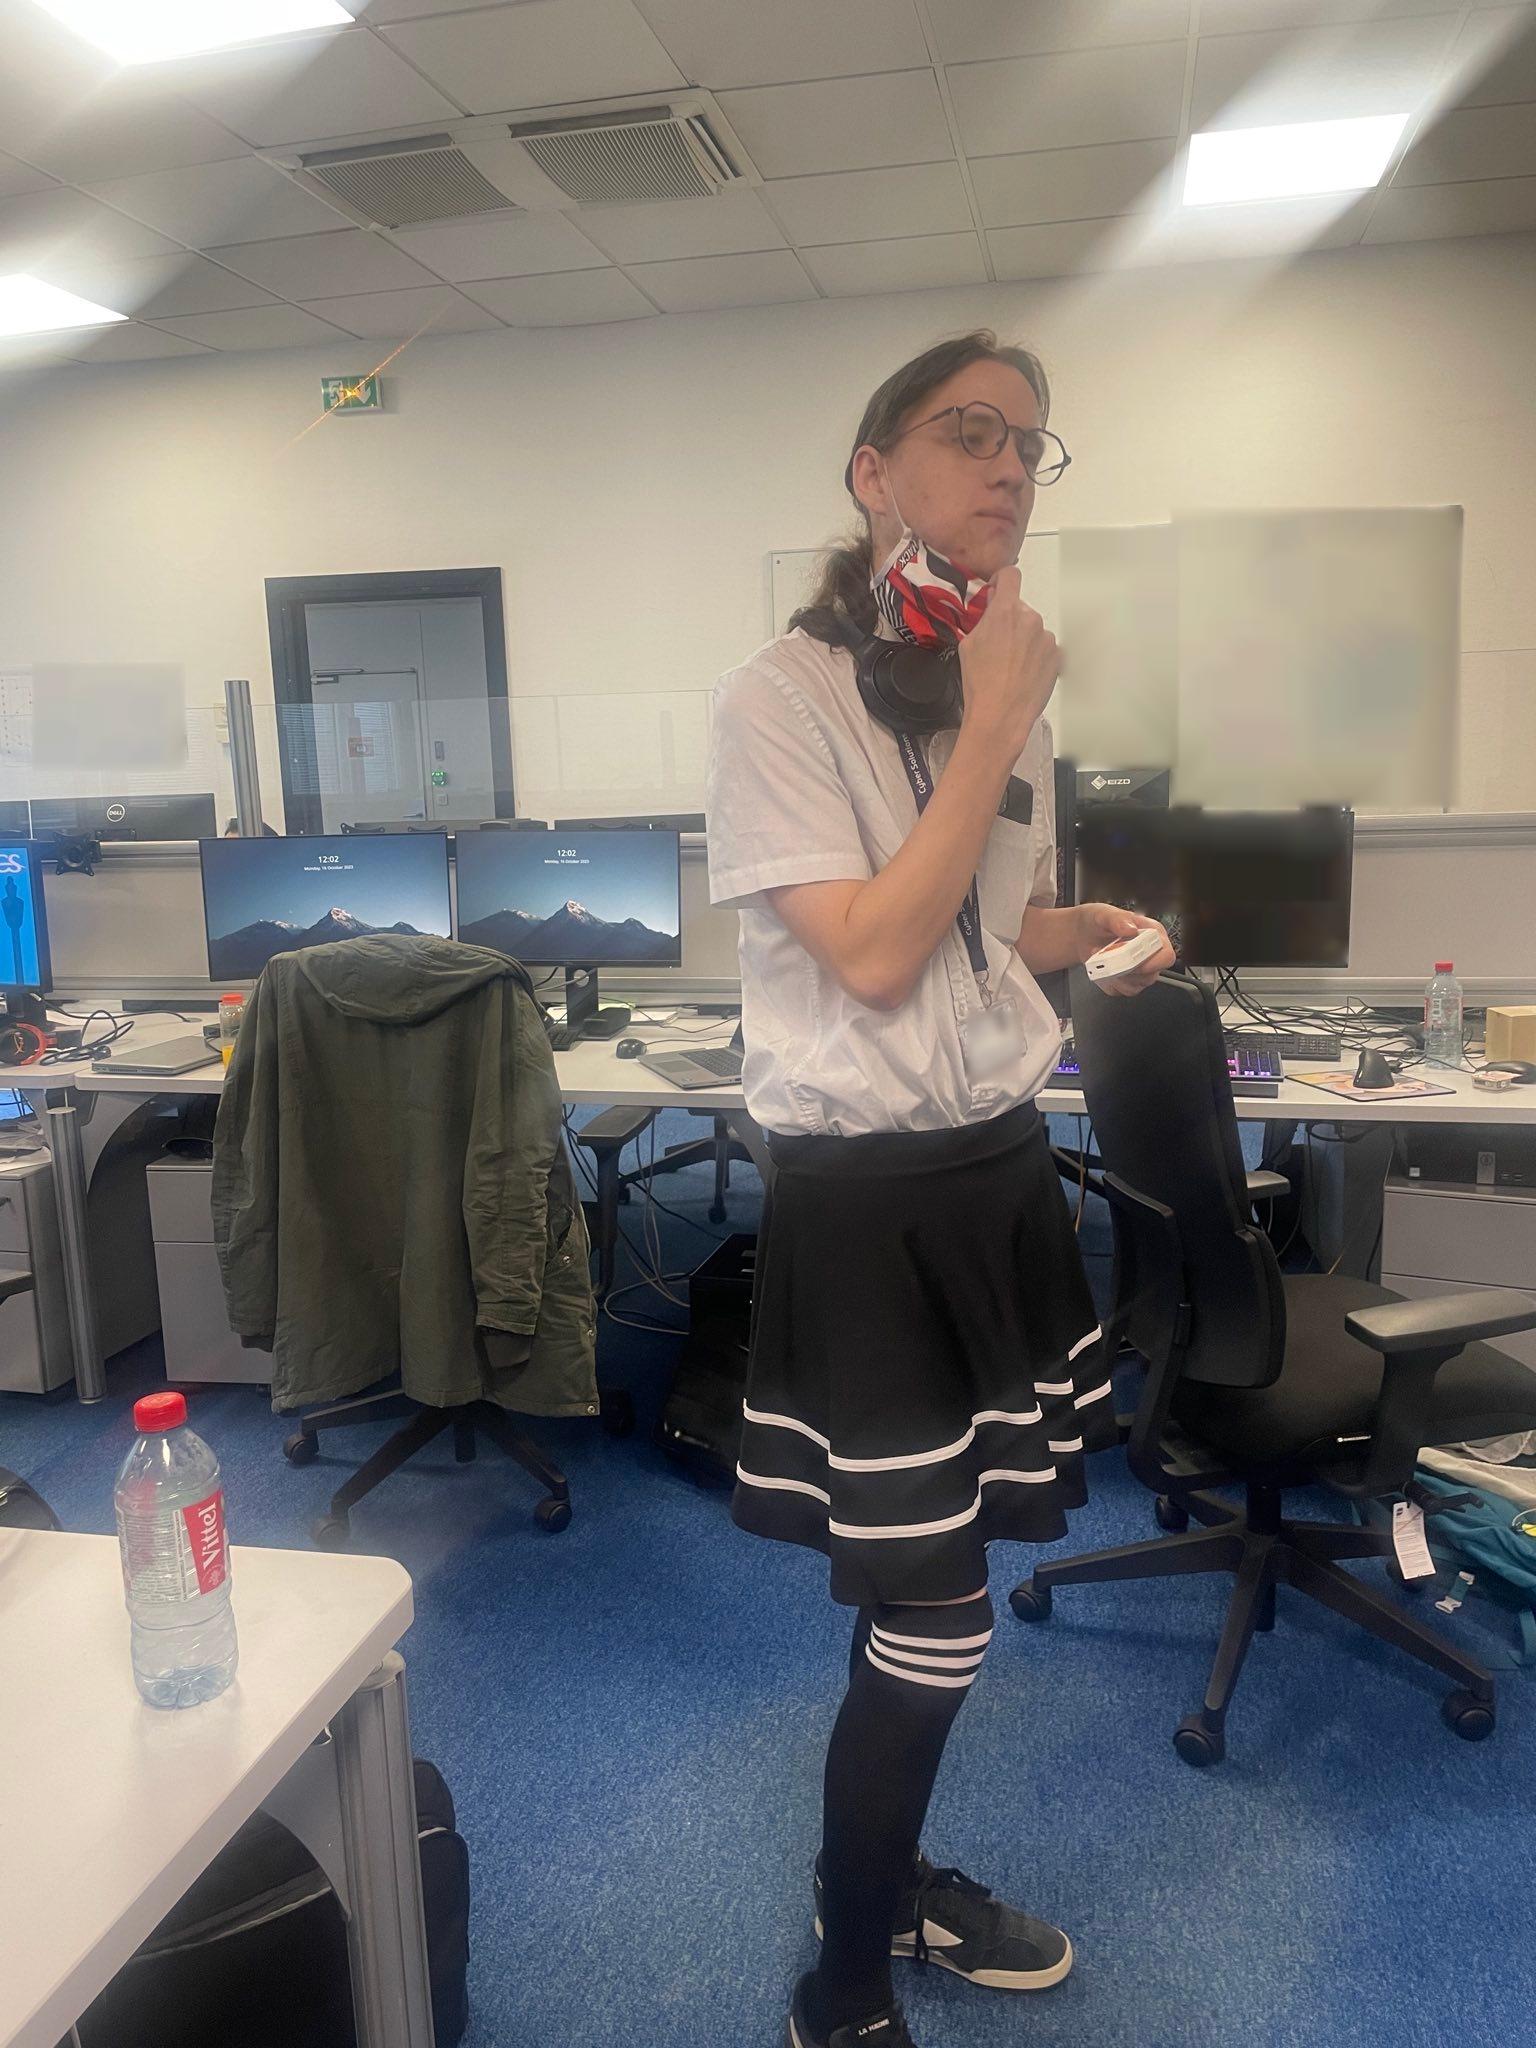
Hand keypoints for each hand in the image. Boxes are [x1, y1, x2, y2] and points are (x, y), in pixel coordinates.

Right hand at [957, 565, 1058, 756]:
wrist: (1000, 715)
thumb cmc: (979, 682)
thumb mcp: (968, 644)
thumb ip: (984, 618)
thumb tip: (993, 607)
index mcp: (1006, 611)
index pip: (1011, 575)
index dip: (1002, 580)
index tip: (997, 592)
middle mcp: (1031, 618)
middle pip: (1020, 609)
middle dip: (1010, 621)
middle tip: (998, 646)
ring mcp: (1047, 638)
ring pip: (1033, 630)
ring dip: (1024, 640)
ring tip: (1011, 667)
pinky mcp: (1057, 656)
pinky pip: (1044, 648)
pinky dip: (1035, 657)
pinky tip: (1023, 674)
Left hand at [1075, 903, 1174, 997]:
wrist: (1082, 934)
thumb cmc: (1099, 921)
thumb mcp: (1105, 914)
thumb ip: (1119, 919)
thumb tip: (1131, 928)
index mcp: (1153, 935)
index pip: (1166, 956)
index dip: (1153, 962)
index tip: (1133, 960)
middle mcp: (1150, 955)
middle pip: (1151, 975)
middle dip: (1127, 969)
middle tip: (1108, 957)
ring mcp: (1139, 971)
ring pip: (1136, 986)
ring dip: (1115, 975)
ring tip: (1101, 958)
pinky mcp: (1125, 982)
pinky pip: (1120, 991)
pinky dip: (1108, 982)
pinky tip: (1101, 968)